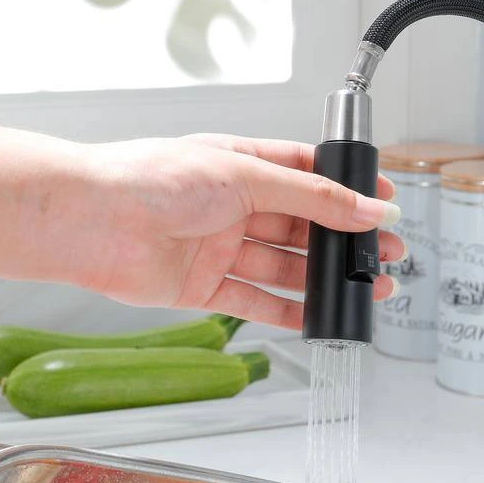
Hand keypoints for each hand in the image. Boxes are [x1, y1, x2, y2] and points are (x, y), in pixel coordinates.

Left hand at [0, 126, 404, 329]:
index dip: (348, 190)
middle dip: (347, 240)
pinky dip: (289, 312)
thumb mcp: (246, 175)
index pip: (308, 175)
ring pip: (285, 267)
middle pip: (303, 225)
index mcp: (242, 165)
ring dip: (326, 278)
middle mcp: (233, 206)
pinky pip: (255, 303)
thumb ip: (312, 198)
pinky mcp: (204, 287)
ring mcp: (219, 248)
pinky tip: (320, 316)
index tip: (385, 202)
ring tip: (369, 287)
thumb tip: (368, 207)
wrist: (95, 221)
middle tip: (388, 253)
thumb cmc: (152, 178)